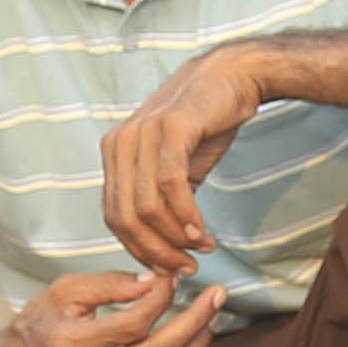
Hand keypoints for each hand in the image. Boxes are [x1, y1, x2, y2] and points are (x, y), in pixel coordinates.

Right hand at [0, 264, 227, 346]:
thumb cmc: (41, 325)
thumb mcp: (62, 291)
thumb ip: (107, 284)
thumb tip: (153, 281)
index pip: (133, 324)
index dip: (161, 298)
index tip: (172, 277)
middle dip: (195, 321)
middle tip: (216, 295)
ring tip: (210, 320)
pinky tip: (191, 345)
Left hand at [96, 46, 270, 274]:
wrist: (233, 77)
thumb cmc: (205, 123)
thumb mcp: (174, 166)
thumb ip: (161, 201)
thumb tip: (162, 248)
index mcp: (115, 152)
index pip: (114, 216)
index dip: (140, 250)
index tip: (168, 269)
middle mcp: (120, 142)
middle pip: (124, 218)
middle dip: (154, 252)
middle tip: (184, 268)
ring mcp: (142, 133)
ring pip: (145, 207)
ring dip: (173, 238)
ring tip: (200, 249)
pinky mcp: (171, 128)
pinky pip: (170, 186)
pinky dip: (185, 216)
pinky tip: (201, 231)